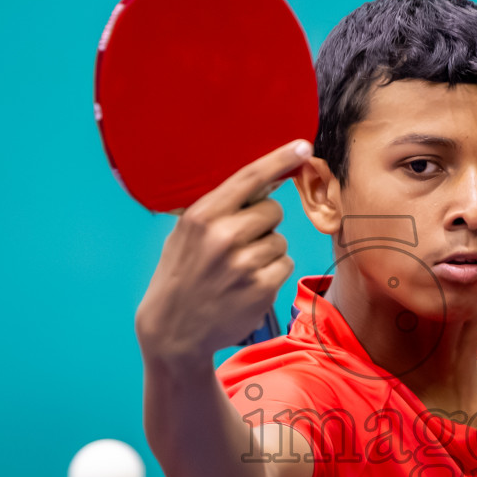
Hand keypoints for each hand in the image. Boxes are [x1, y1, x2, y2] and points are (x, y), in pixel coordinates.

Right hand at [135, 140, 309, 363]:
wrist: (174, 331)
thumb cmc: (181, 276)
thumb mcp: (185, 235)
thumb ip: (219, 209)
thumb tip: (264, 183)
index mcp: (202, 216)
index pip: (249, 178)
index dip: (279, 159)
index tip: (302, 145)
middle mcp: (224, 236)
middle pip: (273, 210)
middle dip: (264, 224)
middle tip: (240, 244)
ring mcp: (244, 264)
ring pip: (280, 240)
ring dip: (267, 252)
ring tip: (239, 269)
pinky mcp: (262, 288)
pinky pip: (285, 265)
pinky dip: (272, 273)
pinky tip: (247, 285)